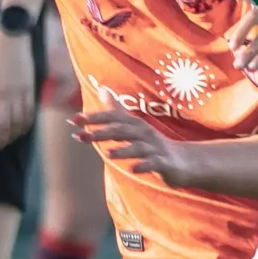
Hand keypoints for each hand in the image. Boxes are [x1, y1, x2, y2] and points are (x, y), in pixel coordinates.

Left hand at [0, 30, 37, 151]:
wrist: (10, 42)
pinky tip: (21, 130)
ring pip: (16, 123)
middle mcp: (0, 96)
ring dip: (12, 136)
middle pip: (1, 126)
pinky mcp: (29, 91)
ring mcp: (16, 94)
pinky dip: (25, 126)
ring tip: (8, 141)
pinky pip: (28, 114)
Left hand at [71, 106, 186, 186]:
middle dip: (101, 132)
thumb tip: (101, 88)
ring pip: (138, 147)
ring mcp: (155, 148)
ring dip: (123, 149)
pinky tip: (132, 169)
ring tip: (107, 153)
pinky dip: (143, 166)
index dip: (94, 117)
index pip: (113, 117)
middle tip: (81, 136)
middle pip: (122, 130)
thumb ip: (117, 109)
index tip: (73, 120)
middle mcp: (144, 133)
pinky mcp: (165, 163)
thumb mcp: (134, 126)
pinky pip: (153, 164)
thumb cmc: (153, 144)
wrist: (184, 161)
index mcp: (135, 124)